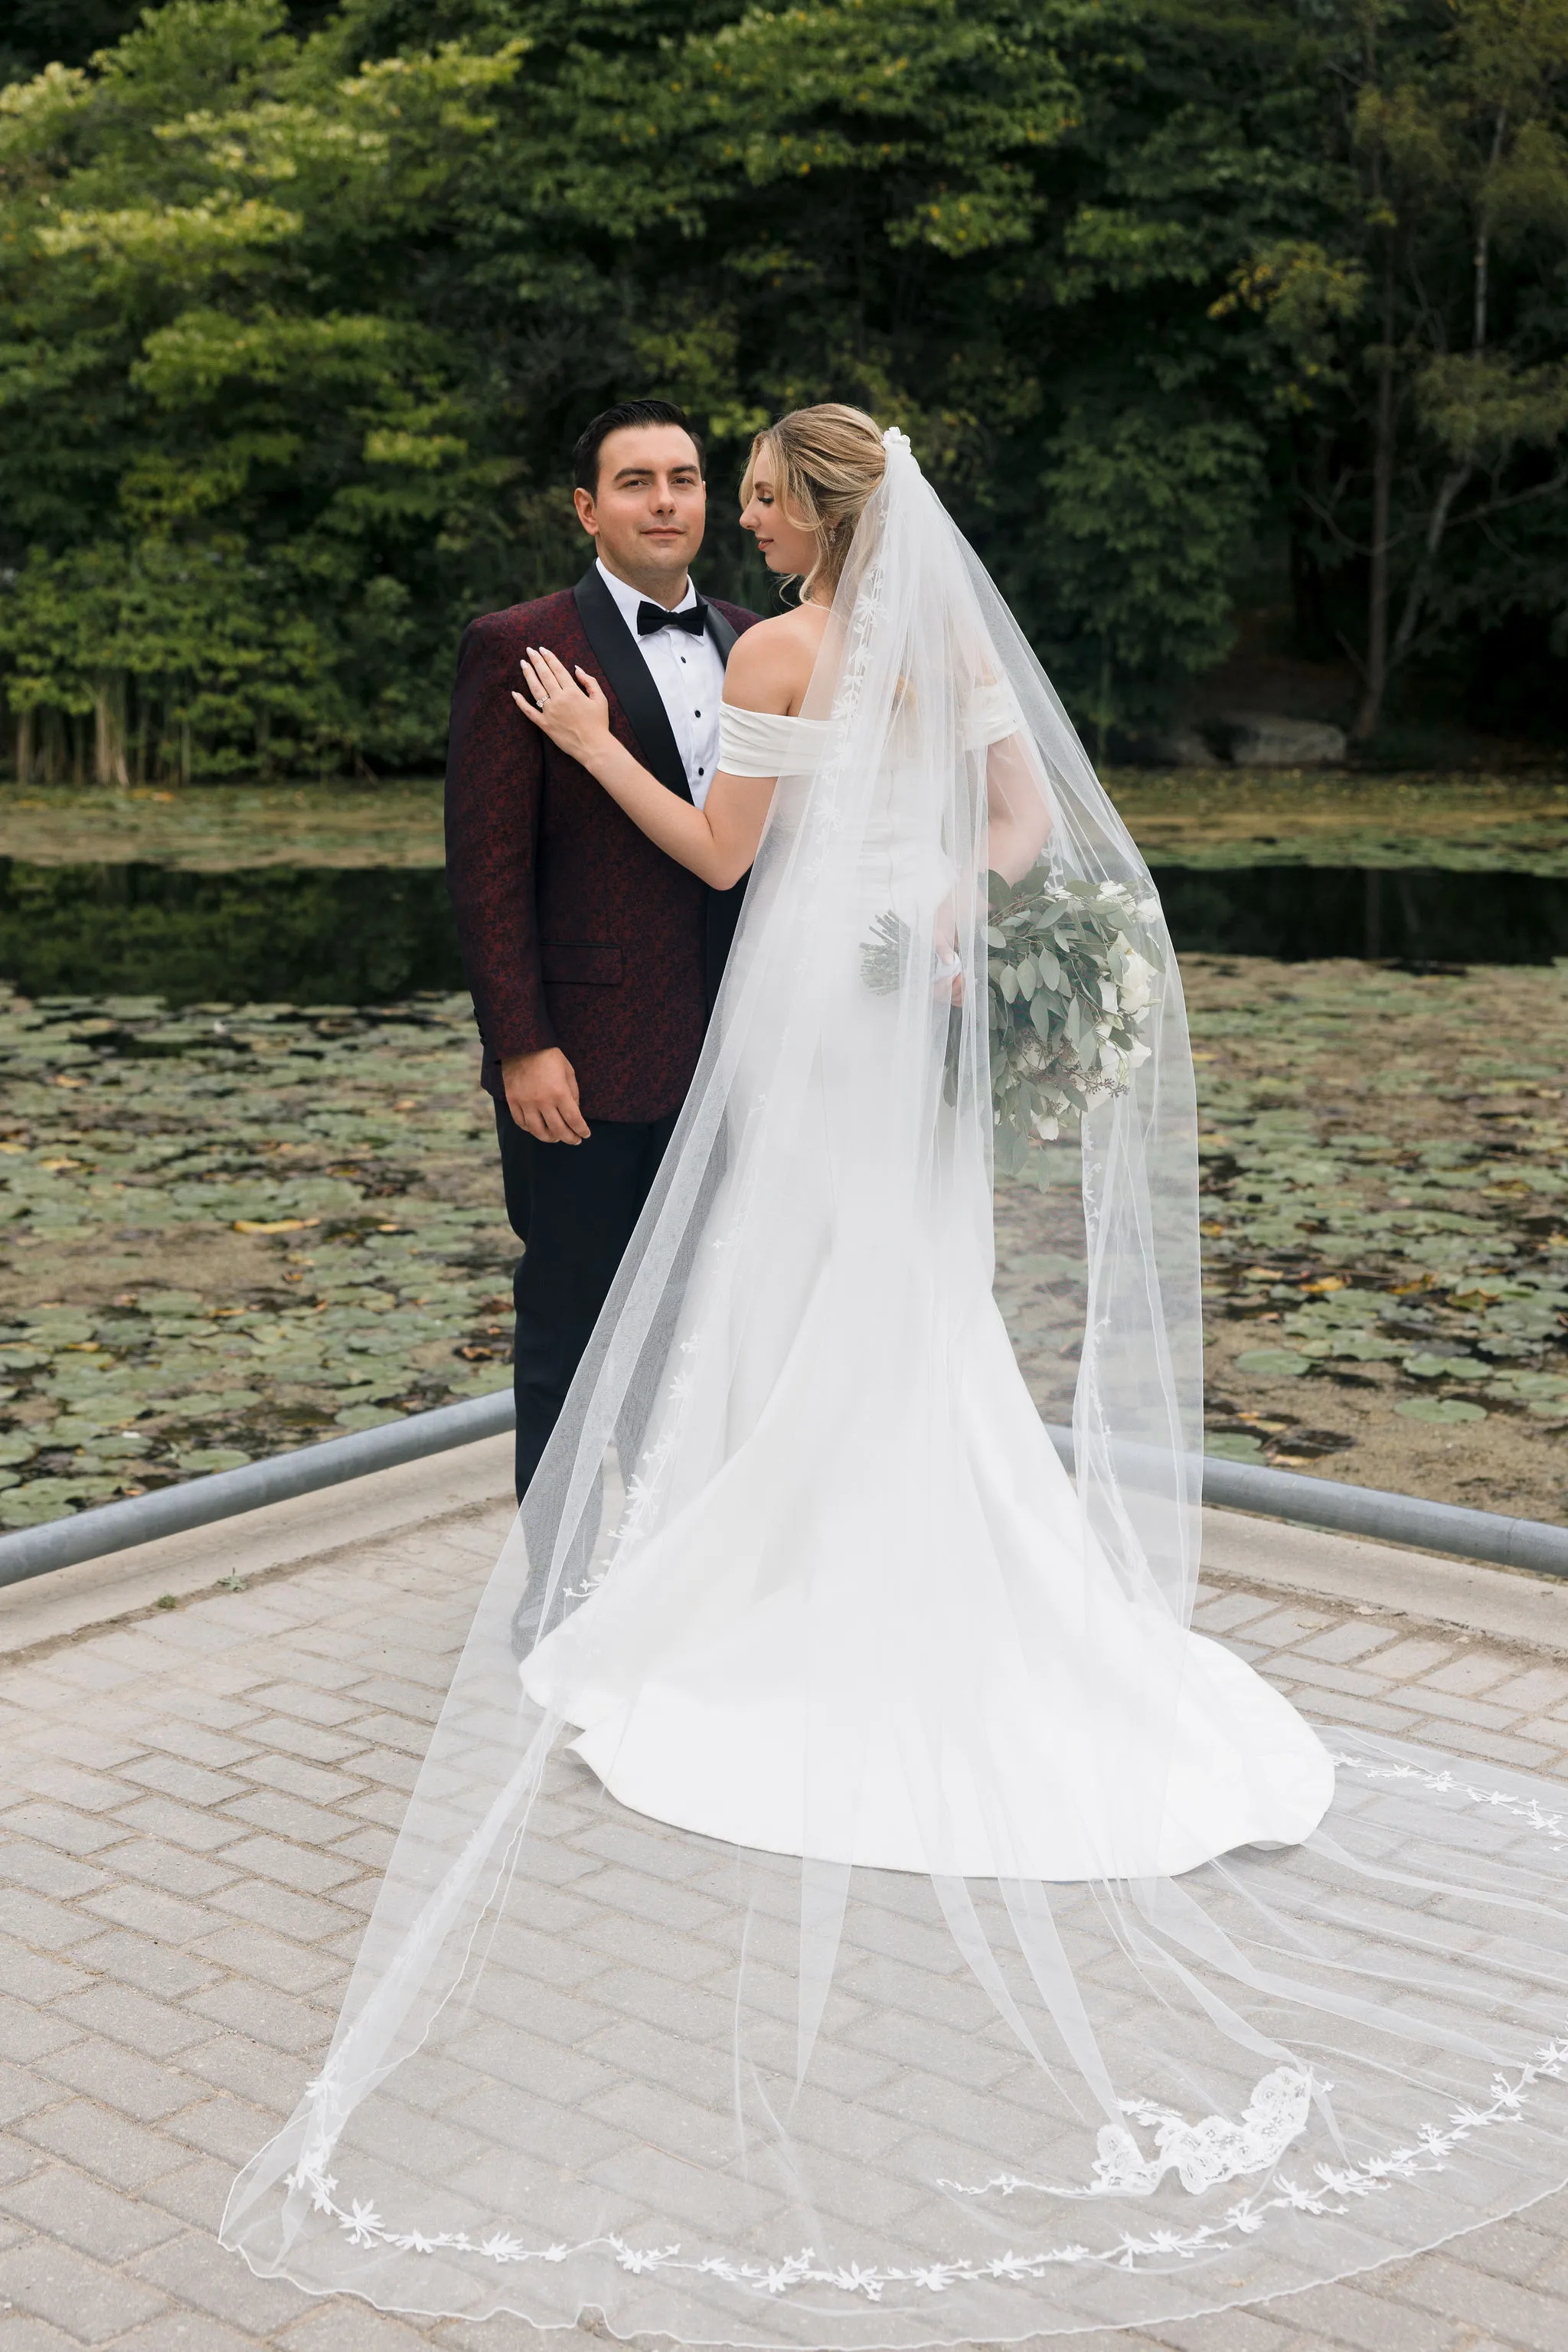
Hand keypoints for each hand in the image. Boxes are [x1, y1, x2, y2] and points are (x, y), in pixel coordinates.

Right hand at [501, 1046, 590, 1143]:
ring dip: (549, 1138)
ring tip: (556, 1138)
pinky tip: (537, 1129)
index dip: (581, 1131)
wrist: (521, 1044)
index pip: (574, 1120)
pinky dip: (530, 1129)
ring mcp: (526, 1103)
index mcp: (559, 1093)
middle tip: (575, 1140)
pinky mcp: (513, 1101)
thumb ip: (573, 1093)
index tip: (585, 1135)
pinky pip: (521, 1122)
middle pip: (558, 1130)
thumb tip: (575, 1112)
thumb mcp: (568, 1072)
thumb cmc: (549, 1056)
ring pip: (538, 1131)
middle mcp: (543, 1101)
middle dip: (569, 1138)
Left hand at [512, 646, 611, 765]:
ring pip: (535, 689)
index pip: (557, 669)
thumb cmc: (599, 723)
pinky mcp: (545, 724)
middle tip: (529, 650)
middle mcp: (559, 699)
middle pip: (544, 675)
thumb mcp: (600, 699)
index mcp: (572, 691)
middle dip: (536, 661)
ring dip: (528, 675)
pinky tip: (514, 693)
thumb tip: (576, 669)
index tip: (542, 649)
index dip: (549, 658)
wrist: (593, 746)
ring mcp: (550, 712)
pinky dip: (521, 702)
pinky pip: (529, 712)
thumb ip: (589, 681)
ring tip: (523, 663)